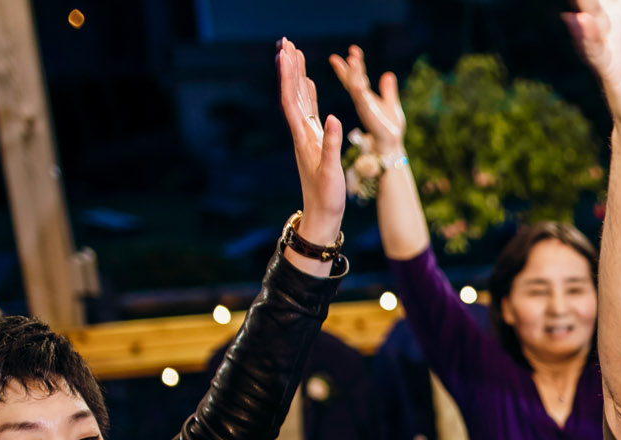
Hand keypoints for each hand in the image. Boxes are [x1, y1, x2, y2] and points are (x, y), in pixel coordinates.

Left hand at [277, 39, 345, 252]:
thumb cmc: (327, 198)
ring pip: (300, 100)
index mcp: (304, 138)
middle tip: (286, 42)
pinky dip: (309, 94)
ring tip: (294, 54)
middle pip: (292, 94)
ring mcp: (307, 137)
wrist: (321, 216)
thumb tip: (334, 118)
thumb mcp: (331, 172)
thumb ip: (332, 145)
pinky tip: (310, 84)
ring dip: (296, 76)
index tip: (286, 54)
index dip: (288, 77)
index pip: (292, 101)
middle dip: (288, 68)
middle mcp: (302, 133)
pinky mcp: (315, 142)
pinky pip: (310, 112)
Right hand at [328, 46, 406, 156]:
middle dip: (346, 68)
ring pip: (356, 86)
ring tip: (352, 59)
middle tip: (335, 57)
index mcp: (365, 96)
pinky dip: (360, 89)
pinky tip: (358, 81)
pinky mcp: (369, 113)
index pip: (356, 77)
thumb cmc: (390, 127)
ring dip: (354, 73)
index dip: (353, 65)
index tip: (352, 50)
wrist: (393, 144)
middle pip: (351, 79)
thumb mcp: (391, 104)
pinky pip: (363, 98)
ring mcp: (365, 105)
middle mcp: (362, 100)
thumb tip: (388, 74)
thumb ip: (388, 90)